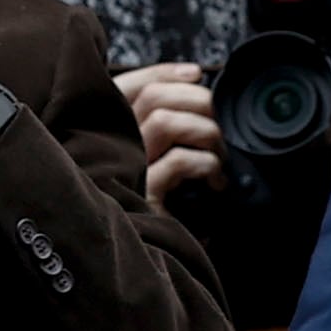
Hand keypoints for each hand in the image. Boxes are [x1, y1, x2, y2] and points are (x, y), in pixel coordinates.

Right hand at [114, 62, 223, 201]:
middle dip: (195, 98)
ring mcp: (125, 170)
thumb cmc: (151, 207)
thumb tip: (198, 98)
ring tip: (220, 150)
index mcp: (109, 133)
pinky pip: (176, 162)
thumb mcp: (150, 162)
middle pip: (151, 98)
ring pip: (162, 121)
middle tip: (219, 115)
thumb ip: (162, 132)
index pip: (127, 87)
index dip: (162, 73)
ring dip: (203, 128)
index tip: (196, 72)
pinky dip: (205, 163)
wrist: (139, 258)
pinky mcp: (142, 196)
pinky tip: (216, 178)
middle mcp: (111, 147)